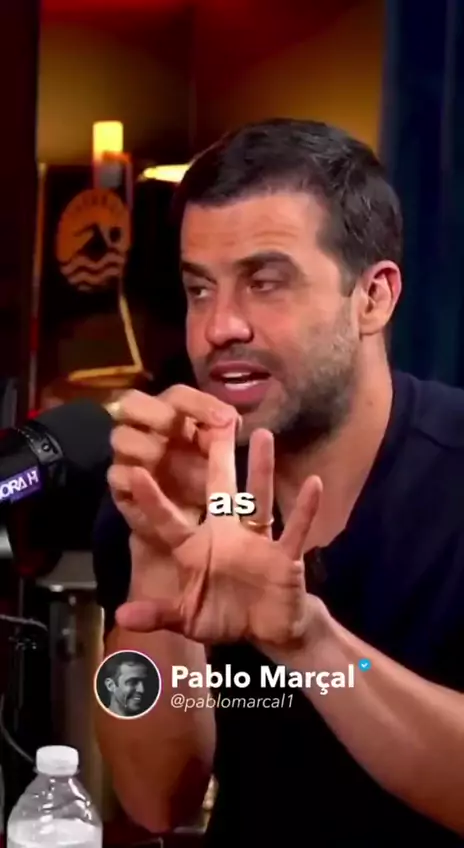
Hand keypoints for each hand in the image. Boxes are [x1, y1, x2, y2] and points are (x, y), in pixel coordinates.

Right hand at [108, 386, 239, 536]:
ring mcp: (128, 457)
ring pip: (120, 437)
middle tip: (171, 425)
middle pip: (132, 402)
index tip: (226, 420)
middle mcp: (145, 429)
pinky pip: (117, 475)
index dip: (199, 403)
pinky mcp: (121, 486)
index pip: (178, 396)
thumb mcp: (215, 459)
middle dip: (153, 412)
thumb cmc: (201, 483)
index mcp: (173, 417)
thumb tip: (229, 420)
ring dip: (141, 444)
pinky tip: (143, 478)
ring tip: (158, 455)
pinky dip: (131, 477)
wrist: (186, 524)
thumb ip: (222, 436)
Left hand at [115, 423, 322, 647]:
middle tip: (215, 420)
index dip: (154, 499)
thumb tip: (120, 615)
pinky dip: (305, 509)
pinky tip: (313, 483)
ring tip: (263, 435)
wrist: (267, 630)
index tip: (136, 471)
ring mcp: (257, 542)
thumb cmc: (223, 616)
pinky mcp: (285, 555)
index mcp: (196, 548)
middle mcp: (225, 535)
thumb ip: (158, 614)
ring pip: (258, 500)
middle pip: (220, 491)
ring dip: (261, 470)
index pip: (170, 520)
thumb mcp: (186, 617)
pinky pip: (295, 529)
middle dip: (217, 457)